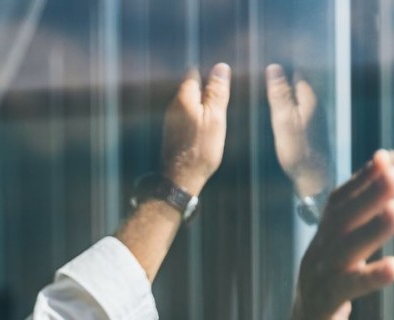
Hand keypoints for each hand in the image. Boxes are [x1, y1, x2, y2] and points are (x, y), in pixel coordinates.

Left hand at [161, 63, 230, 195]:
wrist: (182, 178)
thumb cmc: (201, 149)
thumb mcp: (215, 118)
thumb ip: (217, 92)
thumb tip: (221, 67)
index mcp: (184, 97)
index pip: (194, 72)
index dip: (209, 74)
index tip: (222, 83)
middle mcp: (173, 105)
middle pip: (191, 87)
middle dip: (206, 90)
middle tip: (223, 102)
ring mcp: (171, 119)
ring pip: (189, 103)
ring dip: (202, 105)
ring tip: (216, 117)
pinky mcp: (172, 132)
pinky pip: (187, 116)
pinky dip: (197, 118)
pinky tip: (206, 129)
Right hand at [265, 63, 327, 197]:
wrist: (315, 177)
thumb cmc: (298, 150)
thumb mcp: (283, 120)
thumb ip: (279, 94)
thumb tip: (274, 67)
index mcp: (309, 97)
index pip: (297, 69)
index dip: (285, 62)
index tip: (271, 54)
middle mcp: (317, 102)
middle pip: (300, 80)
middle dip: (287, 73)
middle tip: (267, 67)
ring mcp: (317, 115)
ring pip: (301, 93)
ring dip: (288, 88)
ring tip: (271, 84)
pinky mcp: (314, 127)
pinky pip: (301, 106)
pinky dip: (291, 102)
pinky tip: (281, 107)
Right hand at [289, 149, 393, 319]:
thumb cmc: (326, 318)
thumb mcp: (339, 274)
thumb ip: (353, 245)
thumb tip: (378, 210)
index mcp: (322, 248)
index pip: (339, 205)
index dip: (360, 180)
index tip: (386, 158)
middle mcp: (316, 259)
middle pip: (340, 218)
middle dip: (368, 192)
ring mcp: (316, 284)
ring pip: (343, 250)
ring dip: (372, 229)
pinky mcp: (323, 311)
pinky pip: (348, 291)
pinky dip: (371, 278)